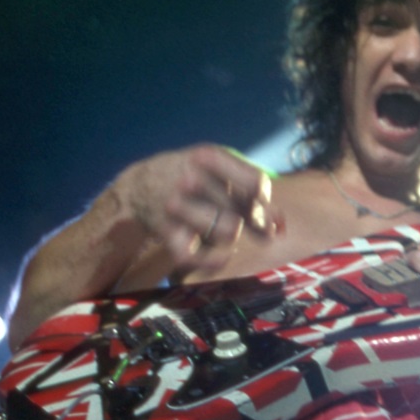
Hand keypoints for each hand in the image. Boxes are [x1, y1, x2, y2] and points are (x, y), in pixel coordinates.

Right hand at [115, 144, 273, 268]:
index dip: (264, 199)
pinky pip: (196, 257)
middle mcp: (191, 180)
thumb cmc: (193, 175)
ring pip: (227, 232)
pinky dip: (214, 262)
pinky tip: (222, 256)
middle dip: (253, 222)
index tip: (258, 202)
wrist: (139, 186)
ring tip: (226, 228)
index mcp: (208, 157)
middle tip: (248, 221)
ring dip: (232, 235)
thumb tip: (281, 225)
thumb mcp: (216, 166)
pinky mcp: (166, 231)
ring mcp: (176, 206)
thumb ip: (250, 186)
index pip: (256, 183)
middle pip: (243, 212)